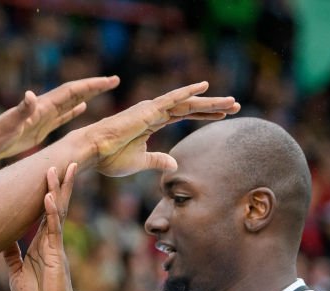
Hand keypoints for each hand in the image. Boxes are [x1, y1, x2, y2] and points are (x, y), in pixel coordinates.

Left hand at [0, 76, 119, 161]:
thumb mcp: (9, 124)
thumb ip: (21, 110)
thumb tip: (30, 95)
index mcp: (42, 106)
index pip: (71, 91)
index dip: (91, 85)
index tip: (109, 81)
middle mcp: (44, 108)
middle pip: (75, 92)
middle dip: (95, 86)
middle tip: (115, 80)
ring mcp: (42, 117)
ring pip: (70, 102)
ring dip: (87, 95)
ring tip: (104, 89)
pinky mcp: (39, 128)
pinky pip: (60, 117)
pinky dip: (73, 111)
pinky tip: (81, 108)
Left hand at [4, 163, 75, 290]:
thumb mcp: (16, 272)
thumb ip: (12, 254)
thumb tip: (2, 239)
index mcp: (40, 244)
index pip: (43, 212)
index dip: (44, 193)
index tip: (44, 172)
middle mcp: (50, 241)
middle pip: (55, 206)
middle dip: (57, 183)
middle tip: (60, 160)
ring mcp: (54, 246)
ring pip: (58, 212)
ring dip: (57, 189)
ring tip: (59, 167)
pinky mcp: (56, 255)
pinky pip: (54, 229)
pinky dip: (52, 213)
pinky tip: (50, 197)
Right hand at [88, 81, 239, 176]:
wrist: (93, 152)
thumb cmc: (109, 158)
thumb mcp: (140, 161)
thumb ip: (158, 160)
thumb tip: (175, 163)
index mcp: (152, 122)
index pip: (184, 115)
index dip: (204, 115)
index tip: (224, 115)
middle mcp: (154, 112)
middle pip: (191, 107)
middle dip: (213, 107)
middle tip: (236, 106)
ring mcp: (152, 109)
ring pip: (187, 103)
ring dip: (210, 102)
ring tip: (231, 102)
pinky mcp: (148, 110)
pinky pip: (172, 99)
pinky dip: (188, 92)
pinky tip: (204, 87)